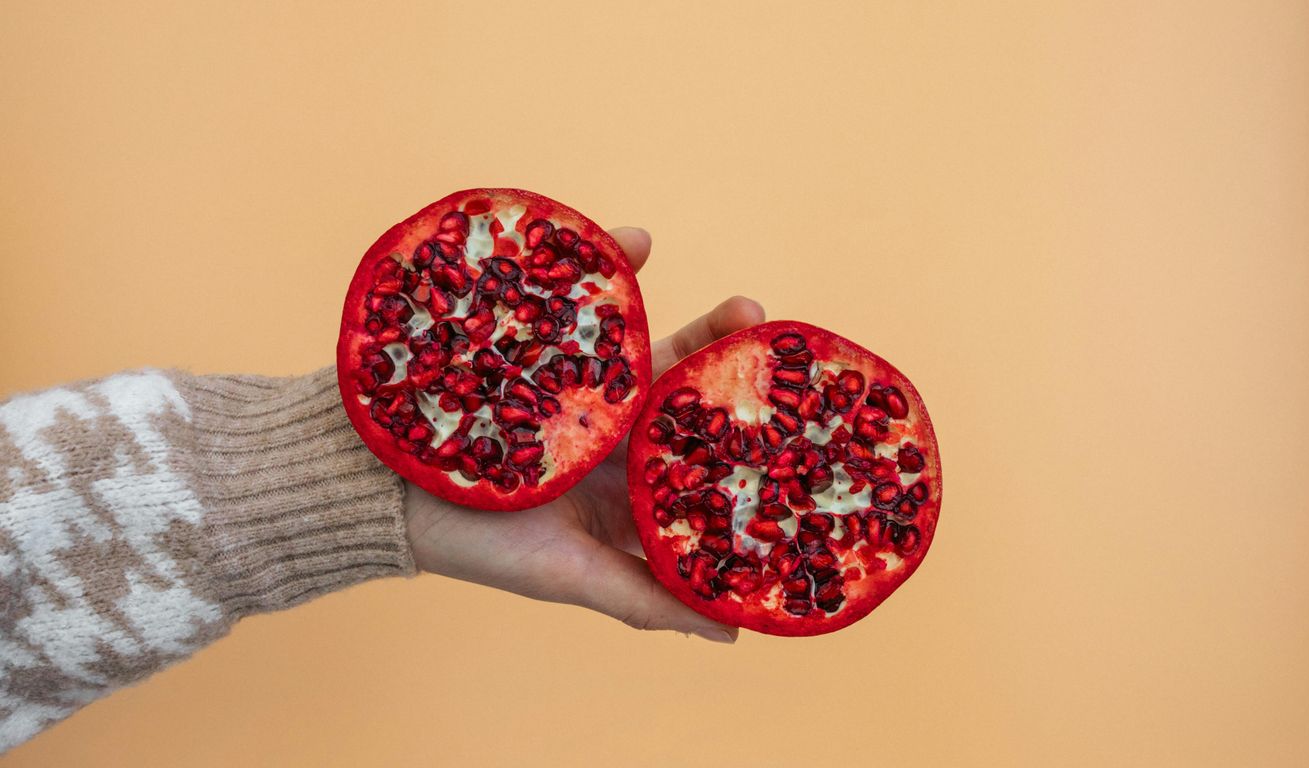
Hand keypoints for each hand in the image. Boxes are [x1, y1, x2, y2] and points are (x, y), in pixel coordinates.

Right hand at [402, 227, 764, 642]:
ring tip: (709, 280)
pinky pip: (571, 304)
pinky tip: (636, 240)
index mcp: (626, 483)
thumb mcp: (567, 576)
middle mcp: (608, 431)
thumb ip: (645, 598)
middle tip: (760, 320)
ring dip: (687, 309)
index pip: (698, 453)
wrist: (379, 493)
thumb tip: (733, 632)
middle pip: (677, 385)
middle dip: (720, 353)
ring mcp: (571, 385)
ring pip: (635, 340)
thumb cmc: (479, 546)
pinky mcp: (532, 347)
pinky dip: (602, 264)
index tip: (795, 412)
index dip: (747, 433)